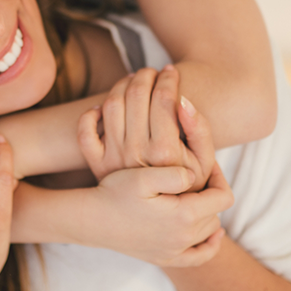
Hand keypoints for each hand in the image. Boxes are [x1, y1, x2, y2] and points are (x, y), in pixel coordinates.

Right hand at [74, 161, 233, 266]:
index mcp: (183, 215)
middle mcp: (183, 237)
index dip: (220, 177)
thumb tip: (196, 177)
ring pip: (209, 230)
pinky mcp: (164, 259)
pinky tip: (213, 234)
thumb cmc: (115, 192)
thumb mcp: (144, 176)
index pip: (223, 197)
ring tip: (195, 195)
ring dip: (207, 212)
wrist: (91, 220)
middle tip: (197, 176)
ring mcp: (174, 251)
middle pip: (216, 213)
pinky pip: (199, 258)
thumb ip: (175, 174)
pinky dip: (210, 245)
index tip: (208, 164)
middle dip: (211, 193)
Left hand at [78, 65, 214, 190]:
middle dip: (146, 76)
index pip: (163, 99)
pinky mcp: (97, 165)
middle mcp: (135, 153)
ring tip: (135, 82)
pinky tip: (106, 107)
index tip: (172, 71)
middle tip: (153, 72)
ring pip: (111, 105)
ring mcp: (112, 158)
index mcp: (164, 151)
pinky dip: (91, 113)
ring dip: (122, 85)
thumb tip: (183, 100)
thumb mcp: (205, 161)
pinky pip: (85, 131)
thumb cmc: (188, 186)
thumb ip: (200, 130)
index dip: (169, 79)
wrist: (161, 219)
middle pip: (136, 95)